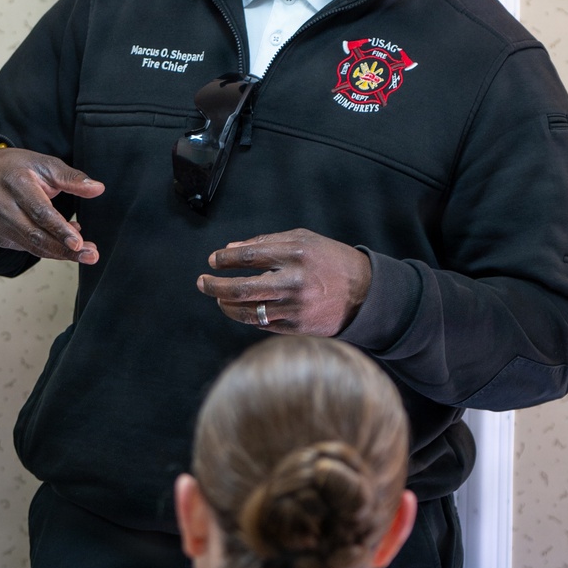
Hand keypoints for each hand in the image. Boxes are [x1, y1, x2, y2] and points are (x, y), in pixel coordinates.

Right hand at [0, 146, 103, 263]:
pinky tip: (66, 243)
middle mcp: (3, 207)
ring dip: (61, 253)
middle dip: (65, 249)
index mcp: (15, 183)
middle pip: (36, 235)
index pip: (39, 211)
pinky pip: (28, 246)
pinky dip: (49, 248)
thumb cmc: (16, 167)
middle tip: (91, 255)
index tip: (79, 242)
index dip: (59, 229)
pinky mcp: (0, 237)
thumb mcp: (44, 164)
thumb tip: (98, 189)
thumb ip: (71, 178)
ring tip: (87, 254)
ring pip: (33, 246)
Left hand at [196, 229, 371, 334]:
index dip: (225, 259)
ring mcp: (295, 307)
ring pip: (247, 311)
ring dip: (225, 304)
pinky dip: (245, 316)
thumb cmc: (330, 261)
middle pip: (242, 288)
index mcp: (296, 254)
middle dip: (215, 286)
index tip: (214, 260)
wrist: (365, 294)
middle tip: (202, 282)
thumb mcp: (303, 240)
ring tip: (217, 298)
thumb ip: (265, 242)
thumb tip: (229, 249)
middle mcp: (294, 281)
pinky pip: (261, 324)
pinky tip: (239, 309)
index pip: (249, 256)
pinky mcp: (297, 327)